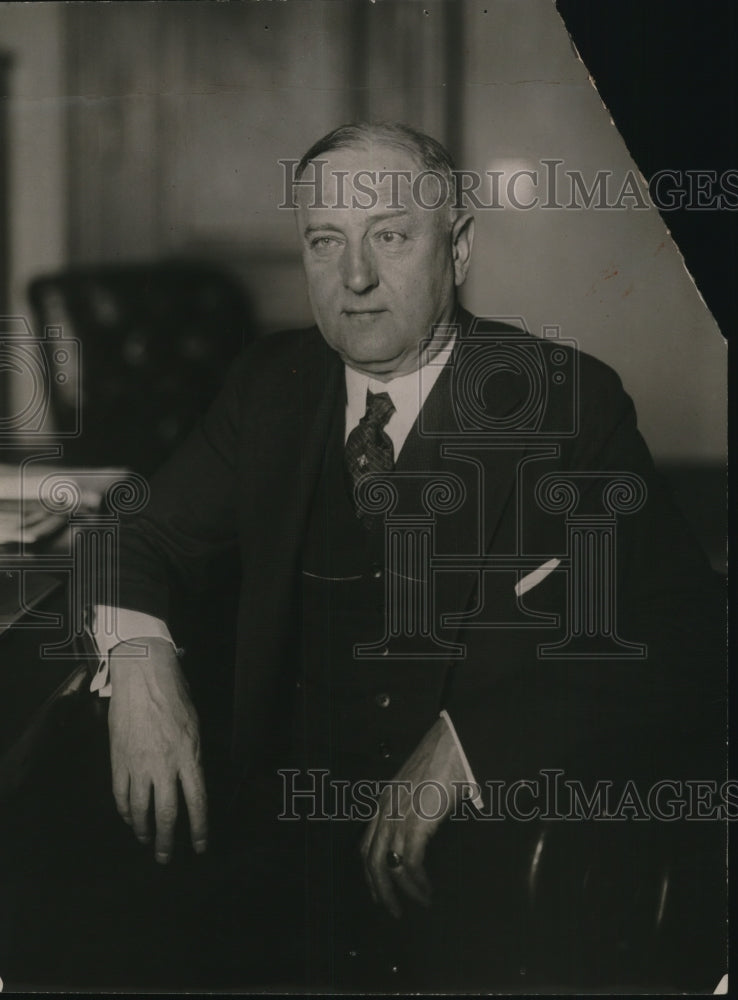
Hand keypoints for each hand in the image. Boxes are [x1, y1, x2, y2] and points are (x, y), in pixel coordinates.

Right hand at [108, 637, 207, 863]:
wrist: (143, 677)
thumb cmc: (175, 696)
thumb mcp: (196, 727)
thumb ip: (194, 758)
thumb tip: (193, 784)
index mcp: (189, 756)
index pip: (197, 802)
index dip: (200, 829)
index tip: (201, 847)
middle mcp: (164, 765)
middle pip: (167, 814)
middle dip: (169, 841)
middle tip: (167, 859)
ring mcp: (138, 764)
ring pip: (140, 809)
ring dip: (144, 831)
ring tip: (147, 841)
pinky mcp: (118, 760)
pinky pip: (120, 795)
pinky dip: (125, 812)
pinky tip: (130, 819)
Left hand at [359, 717, 466, 917]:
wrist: (454, 742)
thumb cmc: (443, 759)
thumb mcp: (419, 785)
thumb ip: (414, 806)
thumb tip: (423, 829)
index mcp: (384, 801)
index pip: (366, 844)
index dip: (370, 871)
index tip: (378, 890)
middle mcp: (385, 810)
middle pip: (371, 860)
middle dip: (380, 890)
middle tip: (392, 910)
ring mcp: (398, 815)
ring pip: (388, 866)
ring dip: (402, 891)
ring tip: (417, 904)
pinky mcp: (416, 821)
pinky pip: (411, 862)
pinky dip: (418, 882)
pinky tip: (427, 891)